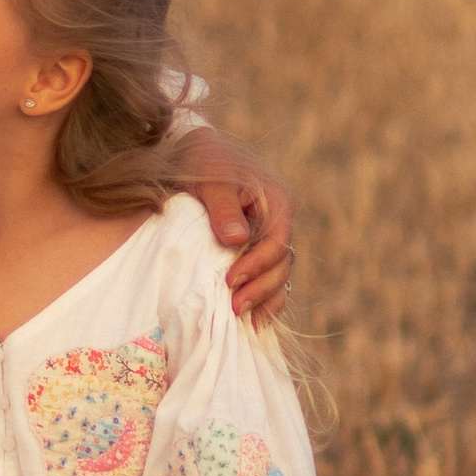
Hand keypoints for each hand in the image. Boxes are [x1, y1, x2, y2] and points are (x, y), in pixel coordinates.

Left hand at [174, 128, 293, 318]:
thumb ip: (224, 209)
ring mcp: (268, 239)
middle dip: (261, 289)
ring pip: (278, 276)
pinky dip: (263, 299)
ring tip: (244, 320)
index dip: (257, 265)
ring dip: (264, 299)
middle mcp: (278, 224)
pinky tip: (254, 321)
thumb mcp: (212, 181)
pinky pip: (267, 278)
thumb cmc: (203, 163)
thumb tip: (236, 239)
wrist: (193, 154)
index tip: (232, 281)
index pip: (276, 242)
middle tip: (234, 307)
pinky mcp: (254, 251)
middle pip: (281, 264)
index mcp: (276, 204)